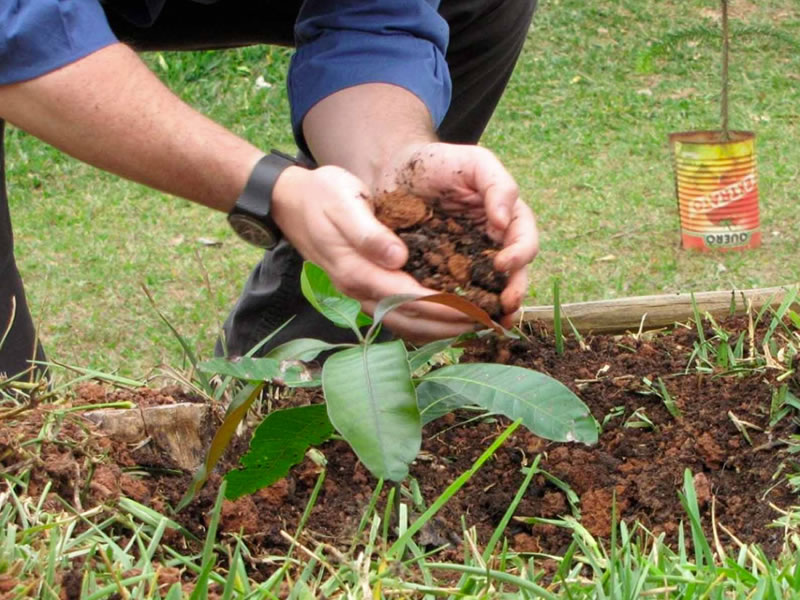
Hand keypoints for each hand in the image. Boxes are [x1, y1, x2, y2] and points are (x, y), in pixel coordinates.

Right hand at [271, 165, 481, 341]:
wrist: (293, 203)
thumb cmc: (322, 196)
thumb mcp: (344, 202)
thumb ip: (368, 233)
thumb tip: (397, 258)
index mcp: (357, 271)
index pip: (408, 297)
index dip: (444, 305)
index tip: (475, 307)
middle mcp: (359, 291)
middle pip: (411, 318)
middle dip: (452, 323)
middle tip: (488, 321)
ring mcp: (361, 295)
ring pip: (406, 324)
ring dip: (442, 329)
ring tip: (477, 325)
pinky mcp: (367, 291)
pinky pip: (400, 316)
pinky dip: (427, 322)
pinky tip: (450, 319)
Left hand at [382, 142, 538, 328]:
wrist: (394, 172)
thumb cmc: (438, 162)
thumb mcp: (474, 162)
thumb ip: (497, 185)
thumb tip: (505, 221)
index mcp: (506, 219)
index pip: (524, 241)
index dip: (520, 255)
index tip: (503, 264)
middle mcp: (491, 245)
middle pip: (512, 275)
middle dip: (512, 292)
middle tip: (505, 307)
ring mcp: (467, 263)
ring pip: (486, 291)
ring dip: (490, 310)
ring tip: (487, 324)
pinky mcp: (441, 275)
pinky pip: (454, 295)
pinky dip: (456, 310)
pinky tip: (452, 322)